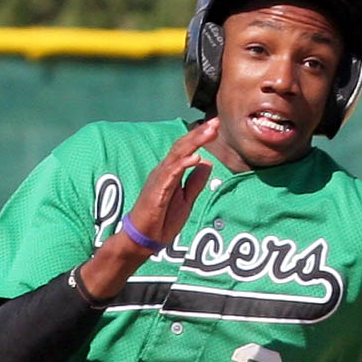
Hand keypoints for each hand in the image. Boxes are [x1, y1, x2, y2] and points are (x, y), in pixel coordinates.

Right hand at [125, 117, 218, 248]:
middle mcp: (164, 171)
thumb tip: (207, 163)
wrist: (145, 239)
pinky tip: (195, 158)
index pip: (187, 150)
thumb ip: (195, 182)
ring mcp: (159, 179)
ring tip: (208, 132)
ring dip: (193, 143)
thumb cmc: (162, 220)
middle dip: (199, 134)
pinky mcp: (156, 191)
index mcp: (171, 172)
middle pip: (182, 147)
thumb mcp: (186, 199)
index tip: (216, 126)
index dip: (200, 137)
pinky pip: (170, 174)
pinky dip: (182, 165)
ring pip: (177, 156)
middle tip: (215, 122)